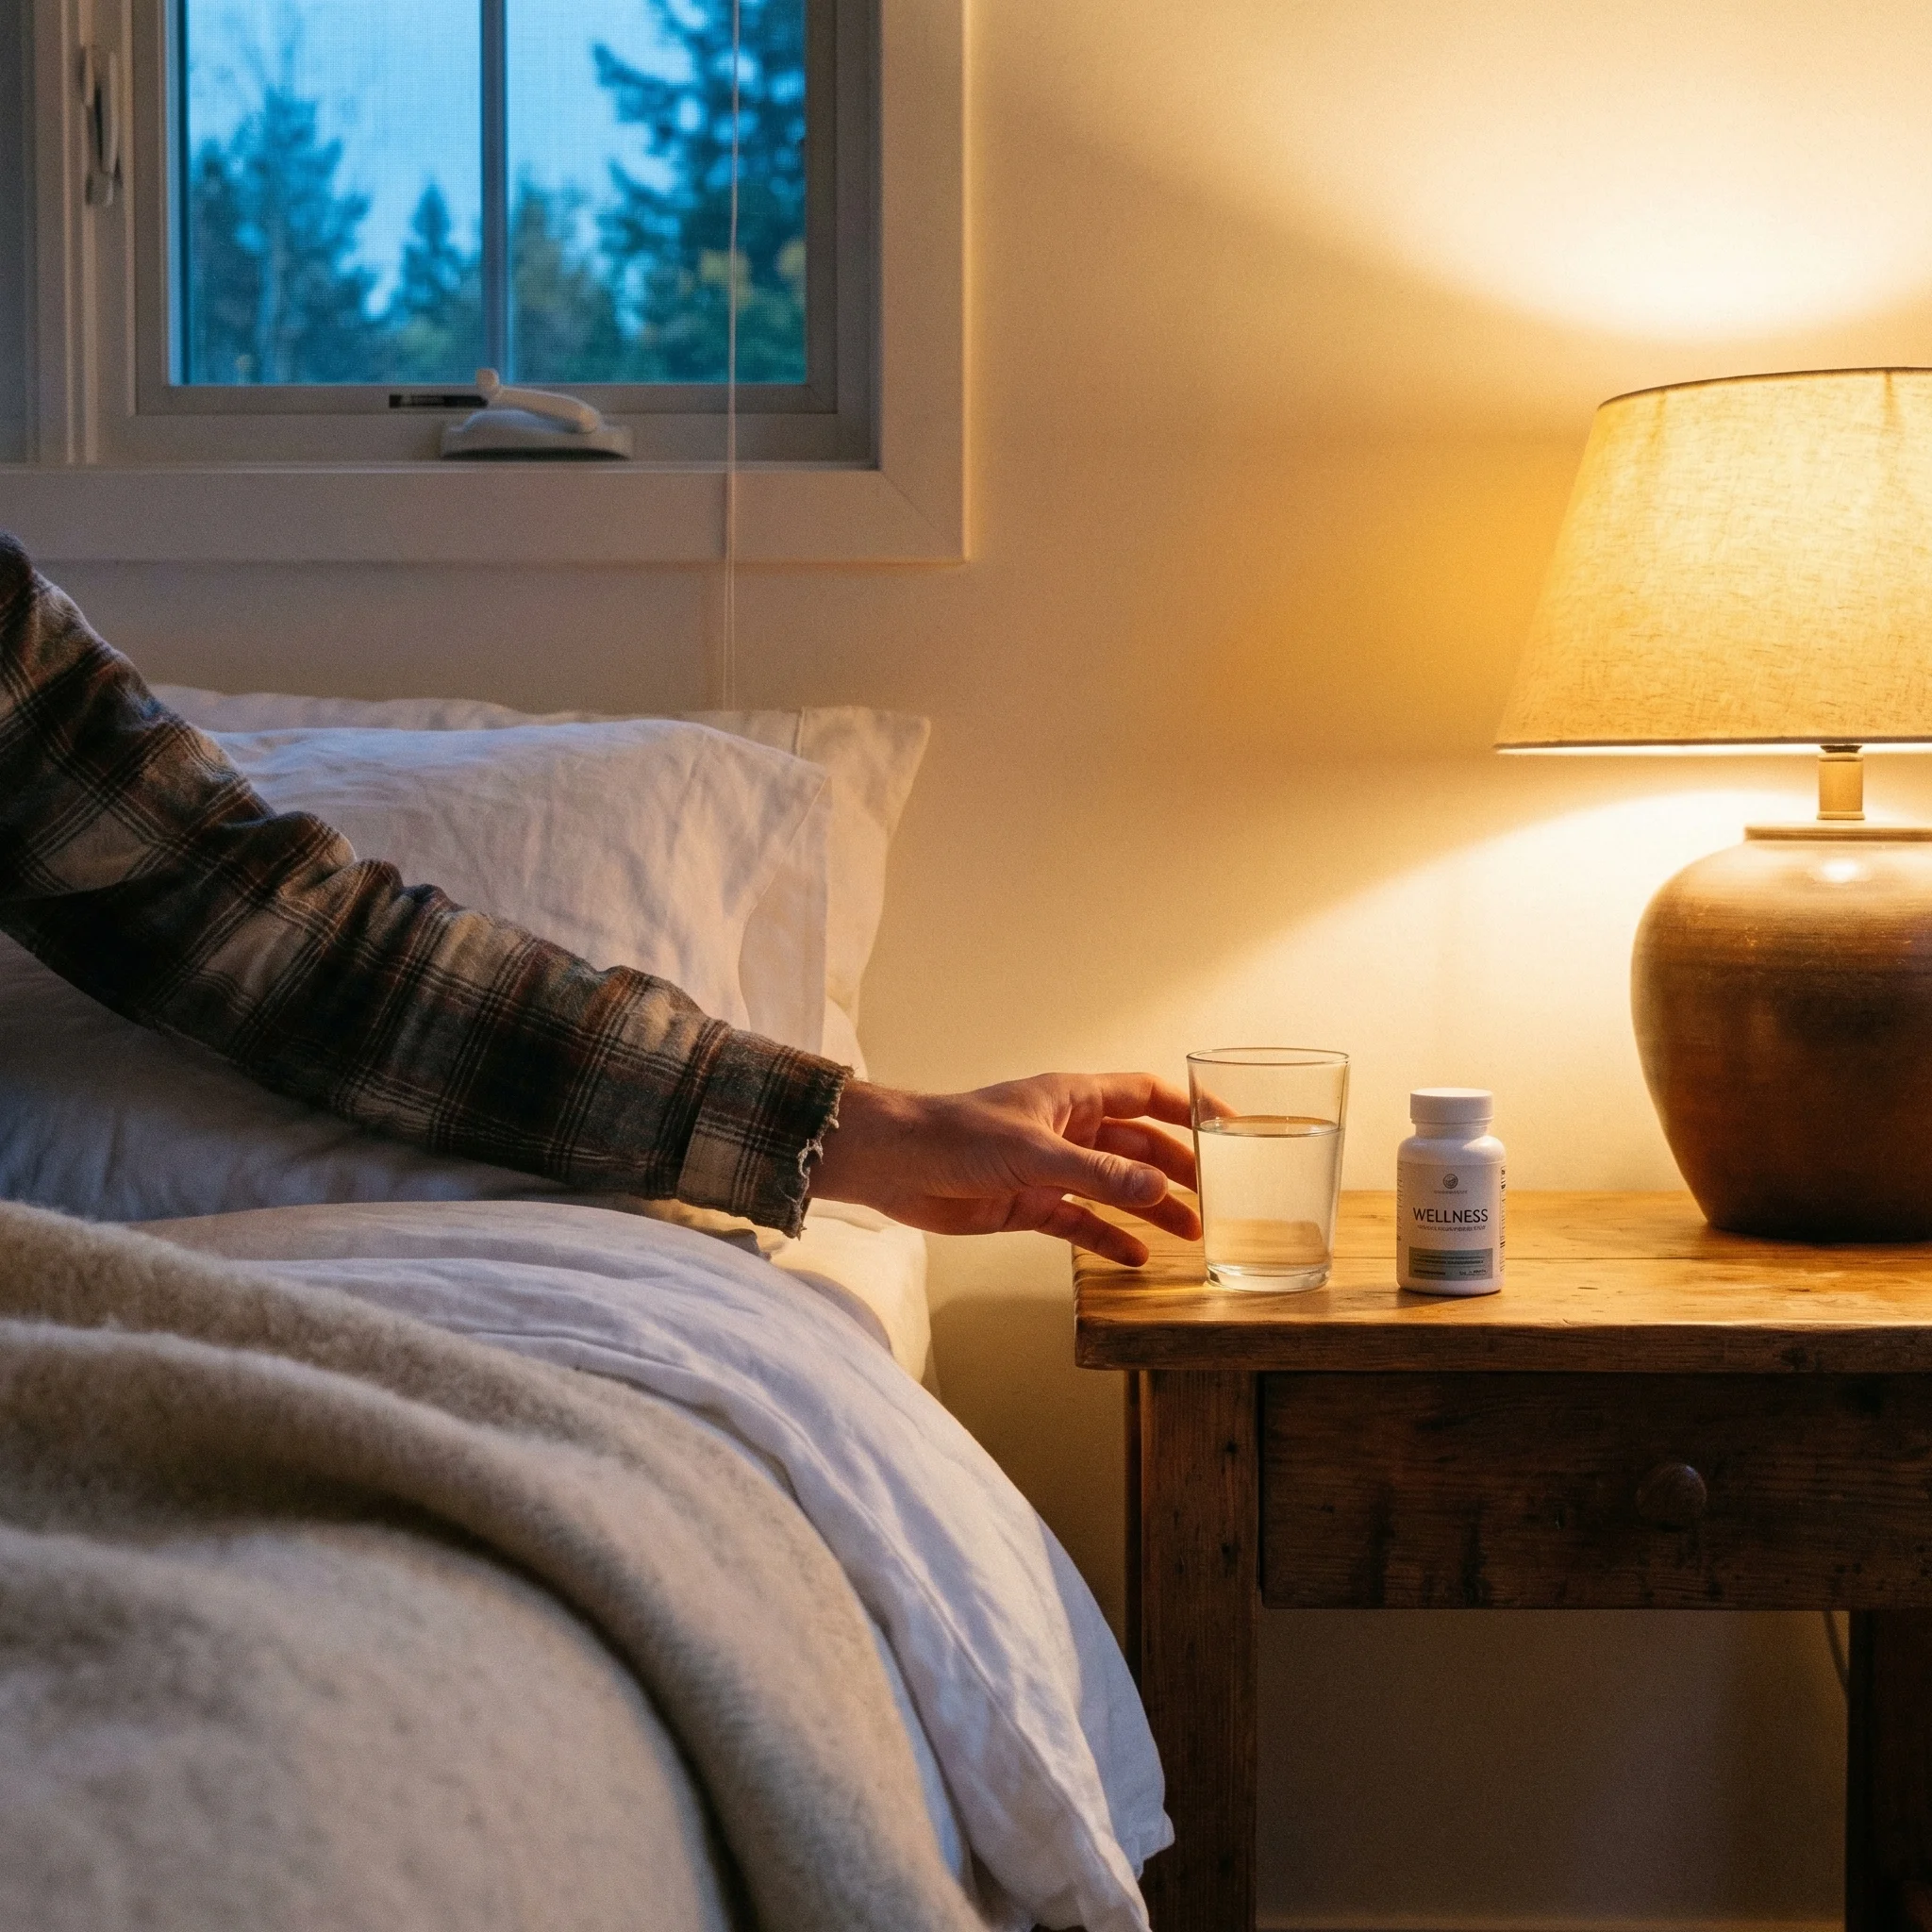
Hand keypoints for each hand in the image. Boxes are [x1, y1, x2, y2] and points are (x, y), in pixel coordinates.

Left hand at [810, 1072, 1199, 1265]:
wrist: (895, 1163)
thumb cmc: (958, 1135)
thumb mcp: (1036, 1153)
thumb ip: (1098, 1175)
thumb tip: (1160, 1192)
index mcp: (1073, 1097)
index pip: (1146, 1095)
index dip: (1188, 1107)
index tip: (1229, 1124)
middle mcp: (1068, 1129)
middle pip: (1137, 1146)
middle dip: (1177, 1169)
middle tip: (1217, 1196)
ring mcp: (1050, 1168)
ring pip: (1114, 1188)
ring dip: (1150, 1208)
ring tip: (1190, 1234)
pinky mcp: (1028, 1203)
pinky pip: (1081, 1222)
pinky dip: (1108, 1238)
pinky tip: (1137, 1258)